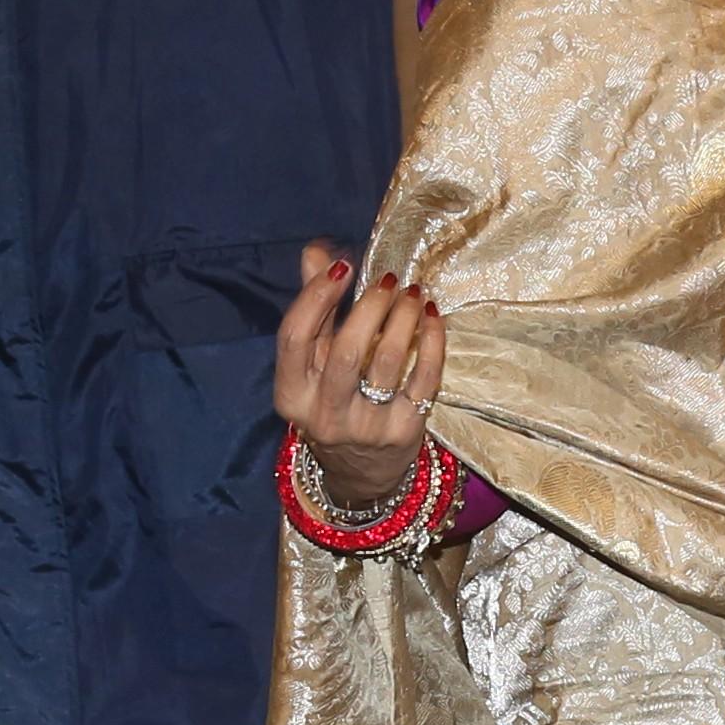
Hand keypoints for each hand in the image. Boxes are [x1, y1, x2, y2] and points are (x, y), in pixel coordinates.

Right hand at [268, 240, 440, 507]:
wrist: (359, 473)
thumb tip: (318, 251)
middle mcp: (325, 415)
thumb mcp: (312, 364)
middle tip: (388, 281)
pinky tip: (431, 315)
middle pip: (346, 351)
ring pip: (389, 361)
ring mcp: (367, 427)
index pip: (294, 338)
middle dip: (370, 306)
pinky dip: (432, 340)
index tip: (342, 268)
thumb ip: (314, 309)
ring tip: (412, 292)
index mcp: (292, 396)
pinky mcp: (405, 431)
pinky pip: (425, 377)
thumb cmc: (331, 402)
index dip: (316, 297)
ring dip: (404, 317)